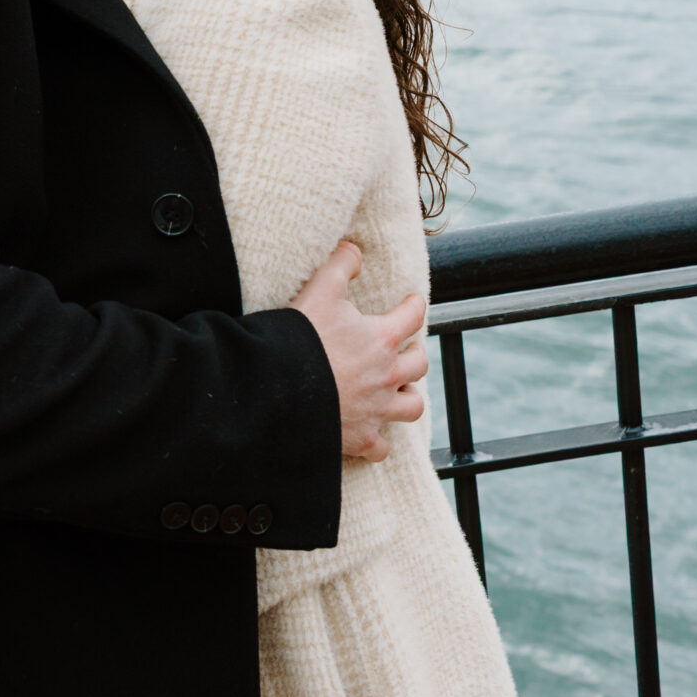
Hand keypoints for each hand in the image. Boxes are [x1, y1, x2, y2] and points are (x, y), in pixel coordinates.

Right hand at [290, 240, 427, 462]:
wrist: (277, 392)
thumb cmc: (300, 339)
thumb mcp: (319, 289)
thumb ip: (340, 264)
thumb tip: (355, 249)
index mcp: (382, 339)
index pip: (413, 315)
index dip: (414, 305)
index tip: (412, 302)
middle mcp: (387, 376)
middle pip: (419, 364)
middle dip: (414, 354)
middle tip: (403, 349)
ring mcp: (376, 410)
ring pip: (412, 406)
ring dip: (407, 397)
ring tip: (397, 391)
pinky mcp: (360, 438)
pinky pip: (382, 448)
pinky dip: (379, 442)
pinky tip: (372, 435)